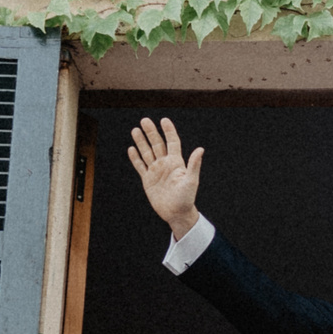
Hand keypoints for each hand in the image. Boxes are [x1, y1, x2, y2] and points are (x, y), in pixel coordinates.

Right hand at [127, 116, 203, 236]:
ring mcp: (156, 171)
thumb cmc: (187, 198)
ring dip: (141, 142)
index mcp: (176, 162)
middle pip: (157, 144)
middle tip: (144, 120)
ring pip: (147, 152)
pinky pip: (140, 166)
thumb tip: (200, 149)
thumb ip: (194, 164)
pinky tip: (131, 149)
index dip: (168, 131)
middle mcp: (165, 164)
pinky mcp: (148, 180)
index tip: (164, 120)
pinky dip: (135, 158)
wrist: (176, 213)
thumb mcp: (191, 181)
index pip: (172, 142)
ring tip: (136, 130)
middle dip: (151, 132)